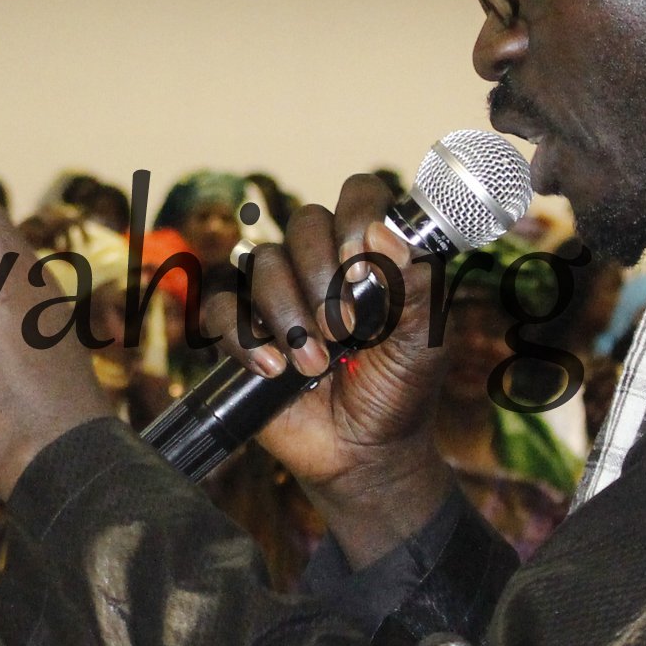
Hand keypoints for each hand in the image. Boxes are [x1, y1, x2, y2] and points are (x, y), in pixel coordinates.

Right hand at [199, 174, 454, 557]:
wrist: (366, 450)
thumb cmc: (400, 388)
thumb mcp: (424, 337)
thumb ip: (415, 282)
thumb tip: (382, 235)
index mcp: (370, 253)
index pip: (359, 194)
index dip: (357, 218)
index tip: (363, 269)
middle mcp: (322, 262)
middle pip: (303, 223)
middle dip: (323, 280)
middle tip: (345, 331)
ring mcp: (278, 293)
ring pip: (260, 262)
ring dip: (289, 316)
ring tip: (315, 363)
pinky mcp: (242, 329)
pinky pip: (221, 308)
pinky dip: (245, 338)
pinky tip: (275, 369)